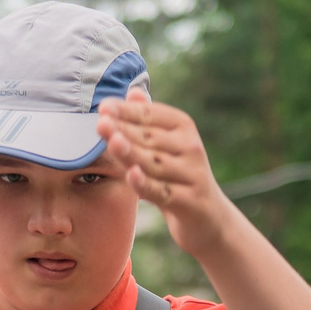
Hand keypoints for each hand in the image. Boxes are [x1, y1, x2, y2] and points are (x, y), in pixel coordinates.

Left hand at [95, 96, 236, 257]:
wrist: (209, 217)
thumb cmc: (178, 176)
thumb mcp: (165, 146)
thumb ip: (148, 122)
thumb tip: (133, 92)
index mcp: (183, 127)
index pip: (151, 115)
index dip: (127, 111)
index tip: (103, 107)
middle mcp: (191, 147)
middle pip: (150, 138)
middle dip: (124, 130)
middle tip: (101, 123)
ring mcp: (192, 175)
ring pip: (154, 163)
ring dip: (132, 153)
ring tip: (113, 142)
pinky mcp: (189, 202)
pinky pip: (162, 192)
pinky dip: (146, 184)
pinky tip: (132, 175)